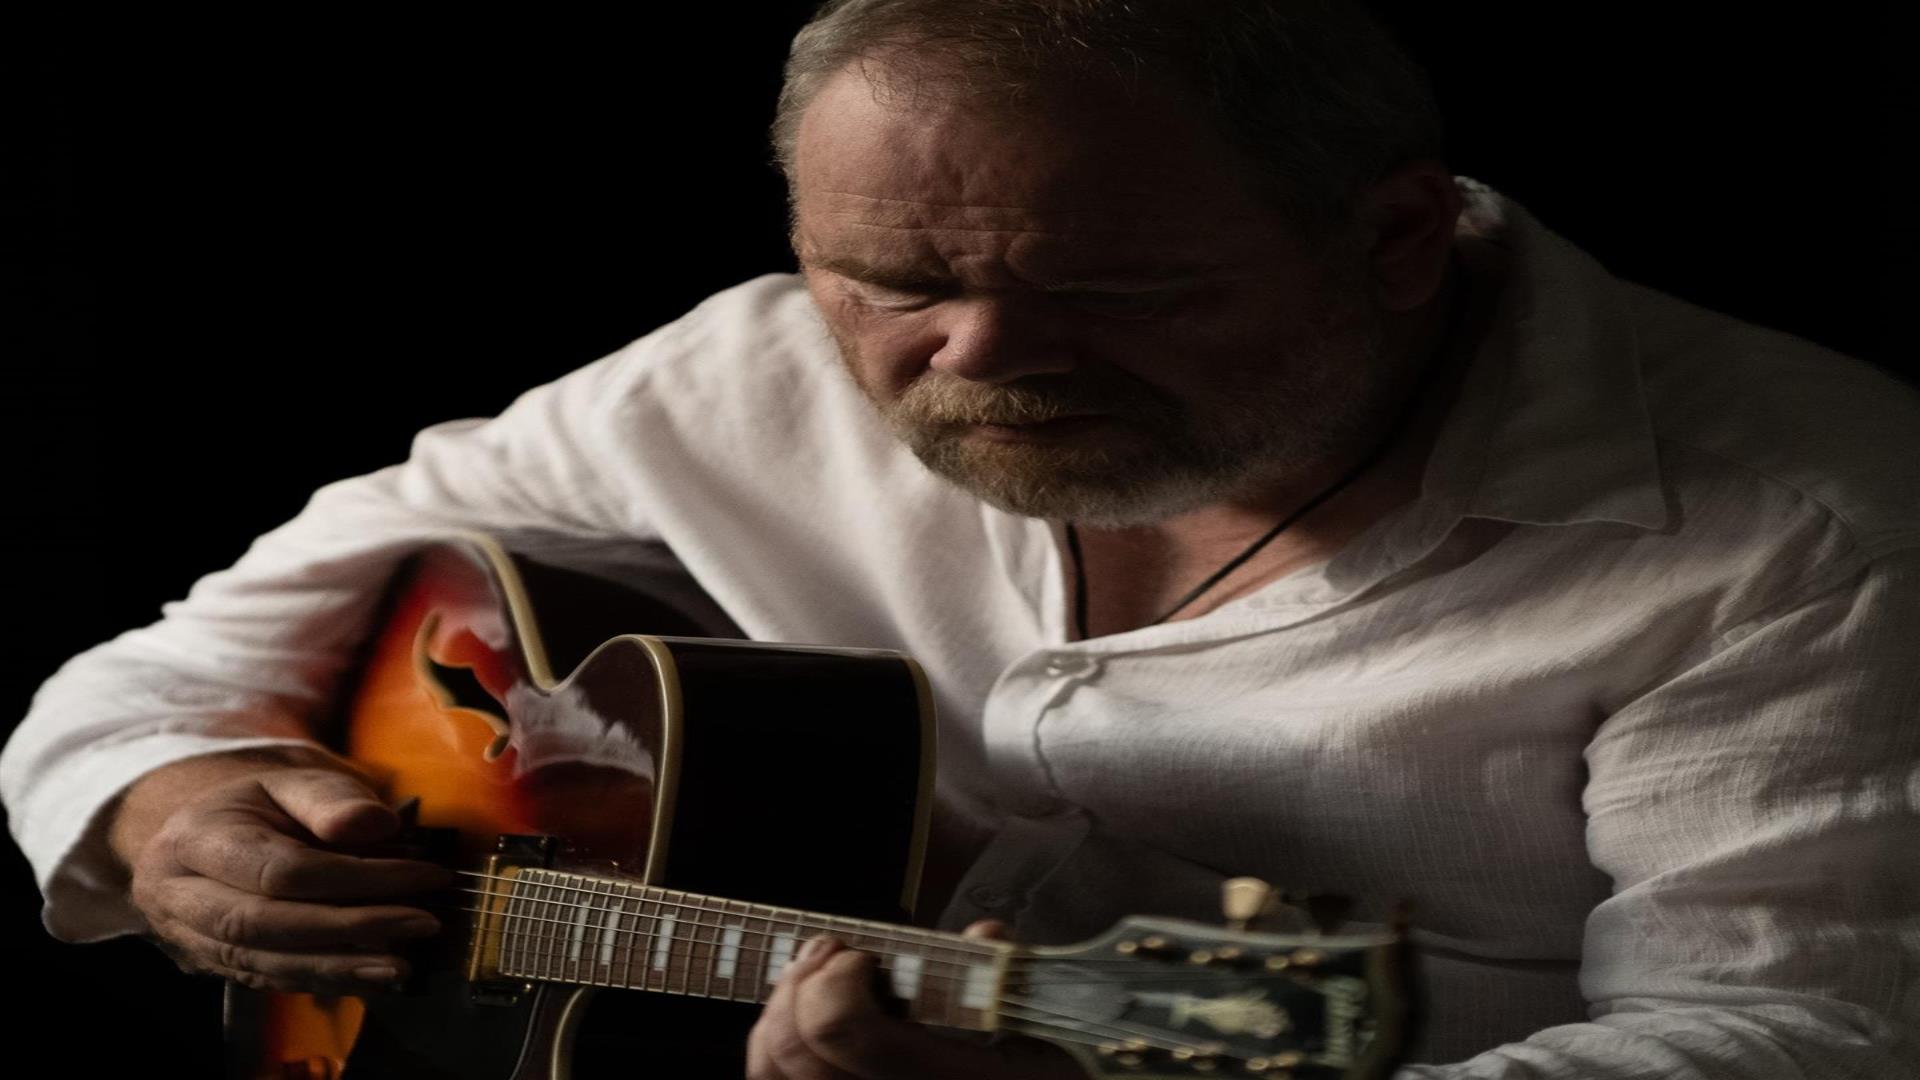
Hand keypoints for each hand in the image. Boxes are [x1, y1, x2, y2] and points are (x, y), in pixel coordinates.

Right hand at [125, 765, 455, 995]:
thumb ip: (332, 799)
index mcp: (196, 838)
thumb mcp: (293, 780)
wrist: (209, 831)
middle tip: (422, 924)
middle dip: (351, 928)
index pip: (281, 869)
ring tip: (403, 965)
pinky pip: (267, 980)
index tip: (426, 876)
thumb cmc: (261, 803)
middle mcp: (180, 894)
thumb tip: (378, 826)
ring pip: (263, 963)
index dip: (358, 877)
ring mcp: (187, 936)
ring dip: (340, 967)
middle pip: (265, 924)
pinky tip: (373, 977)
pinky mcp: (210, 963)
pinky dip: (324, 980)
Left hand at [746, 920, 1086, 1079]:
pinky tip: (805, 1016)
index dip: (840, 978)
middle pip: (796, 1046)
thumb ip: (1011, 977)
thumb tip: (986, 935)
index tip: (866, 957)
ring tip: (817, 978)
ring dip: (783, 1007)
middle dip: (804, 982)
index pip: (841, 1030)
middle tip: (837, 954)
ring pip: (770, 1069)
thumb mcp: (1045, 1029)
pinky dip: (773, 1041)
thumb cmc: (1042, 1069)